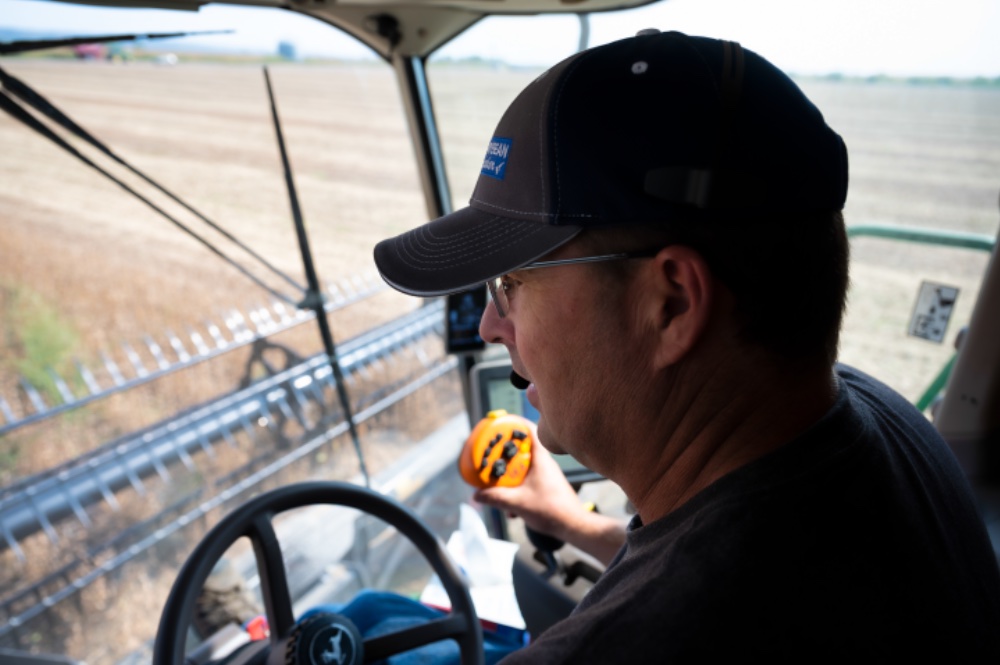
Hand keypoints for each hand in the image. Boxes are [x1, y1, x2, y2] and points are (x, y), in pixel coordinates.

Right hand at [473, 429, 626, 565]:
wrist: (572, 526)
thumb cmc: (551, 510)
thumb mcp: (518, 503)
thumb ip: (496, 498)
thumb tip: (477, 495)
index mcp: (541, 460)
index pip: (530, 432)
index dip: (516, 424)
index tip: (503, 422)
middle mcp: (545, 464)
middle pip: (523, 450)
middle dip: (507, 455)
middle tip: (493, 456)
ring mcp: (547, 476)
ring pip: (525, 469)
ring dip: (512, 478)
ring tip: (500, 489)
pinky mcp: (548, 487)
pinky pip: (529, 482)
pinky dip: (519, 491)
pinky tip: (512, 509)